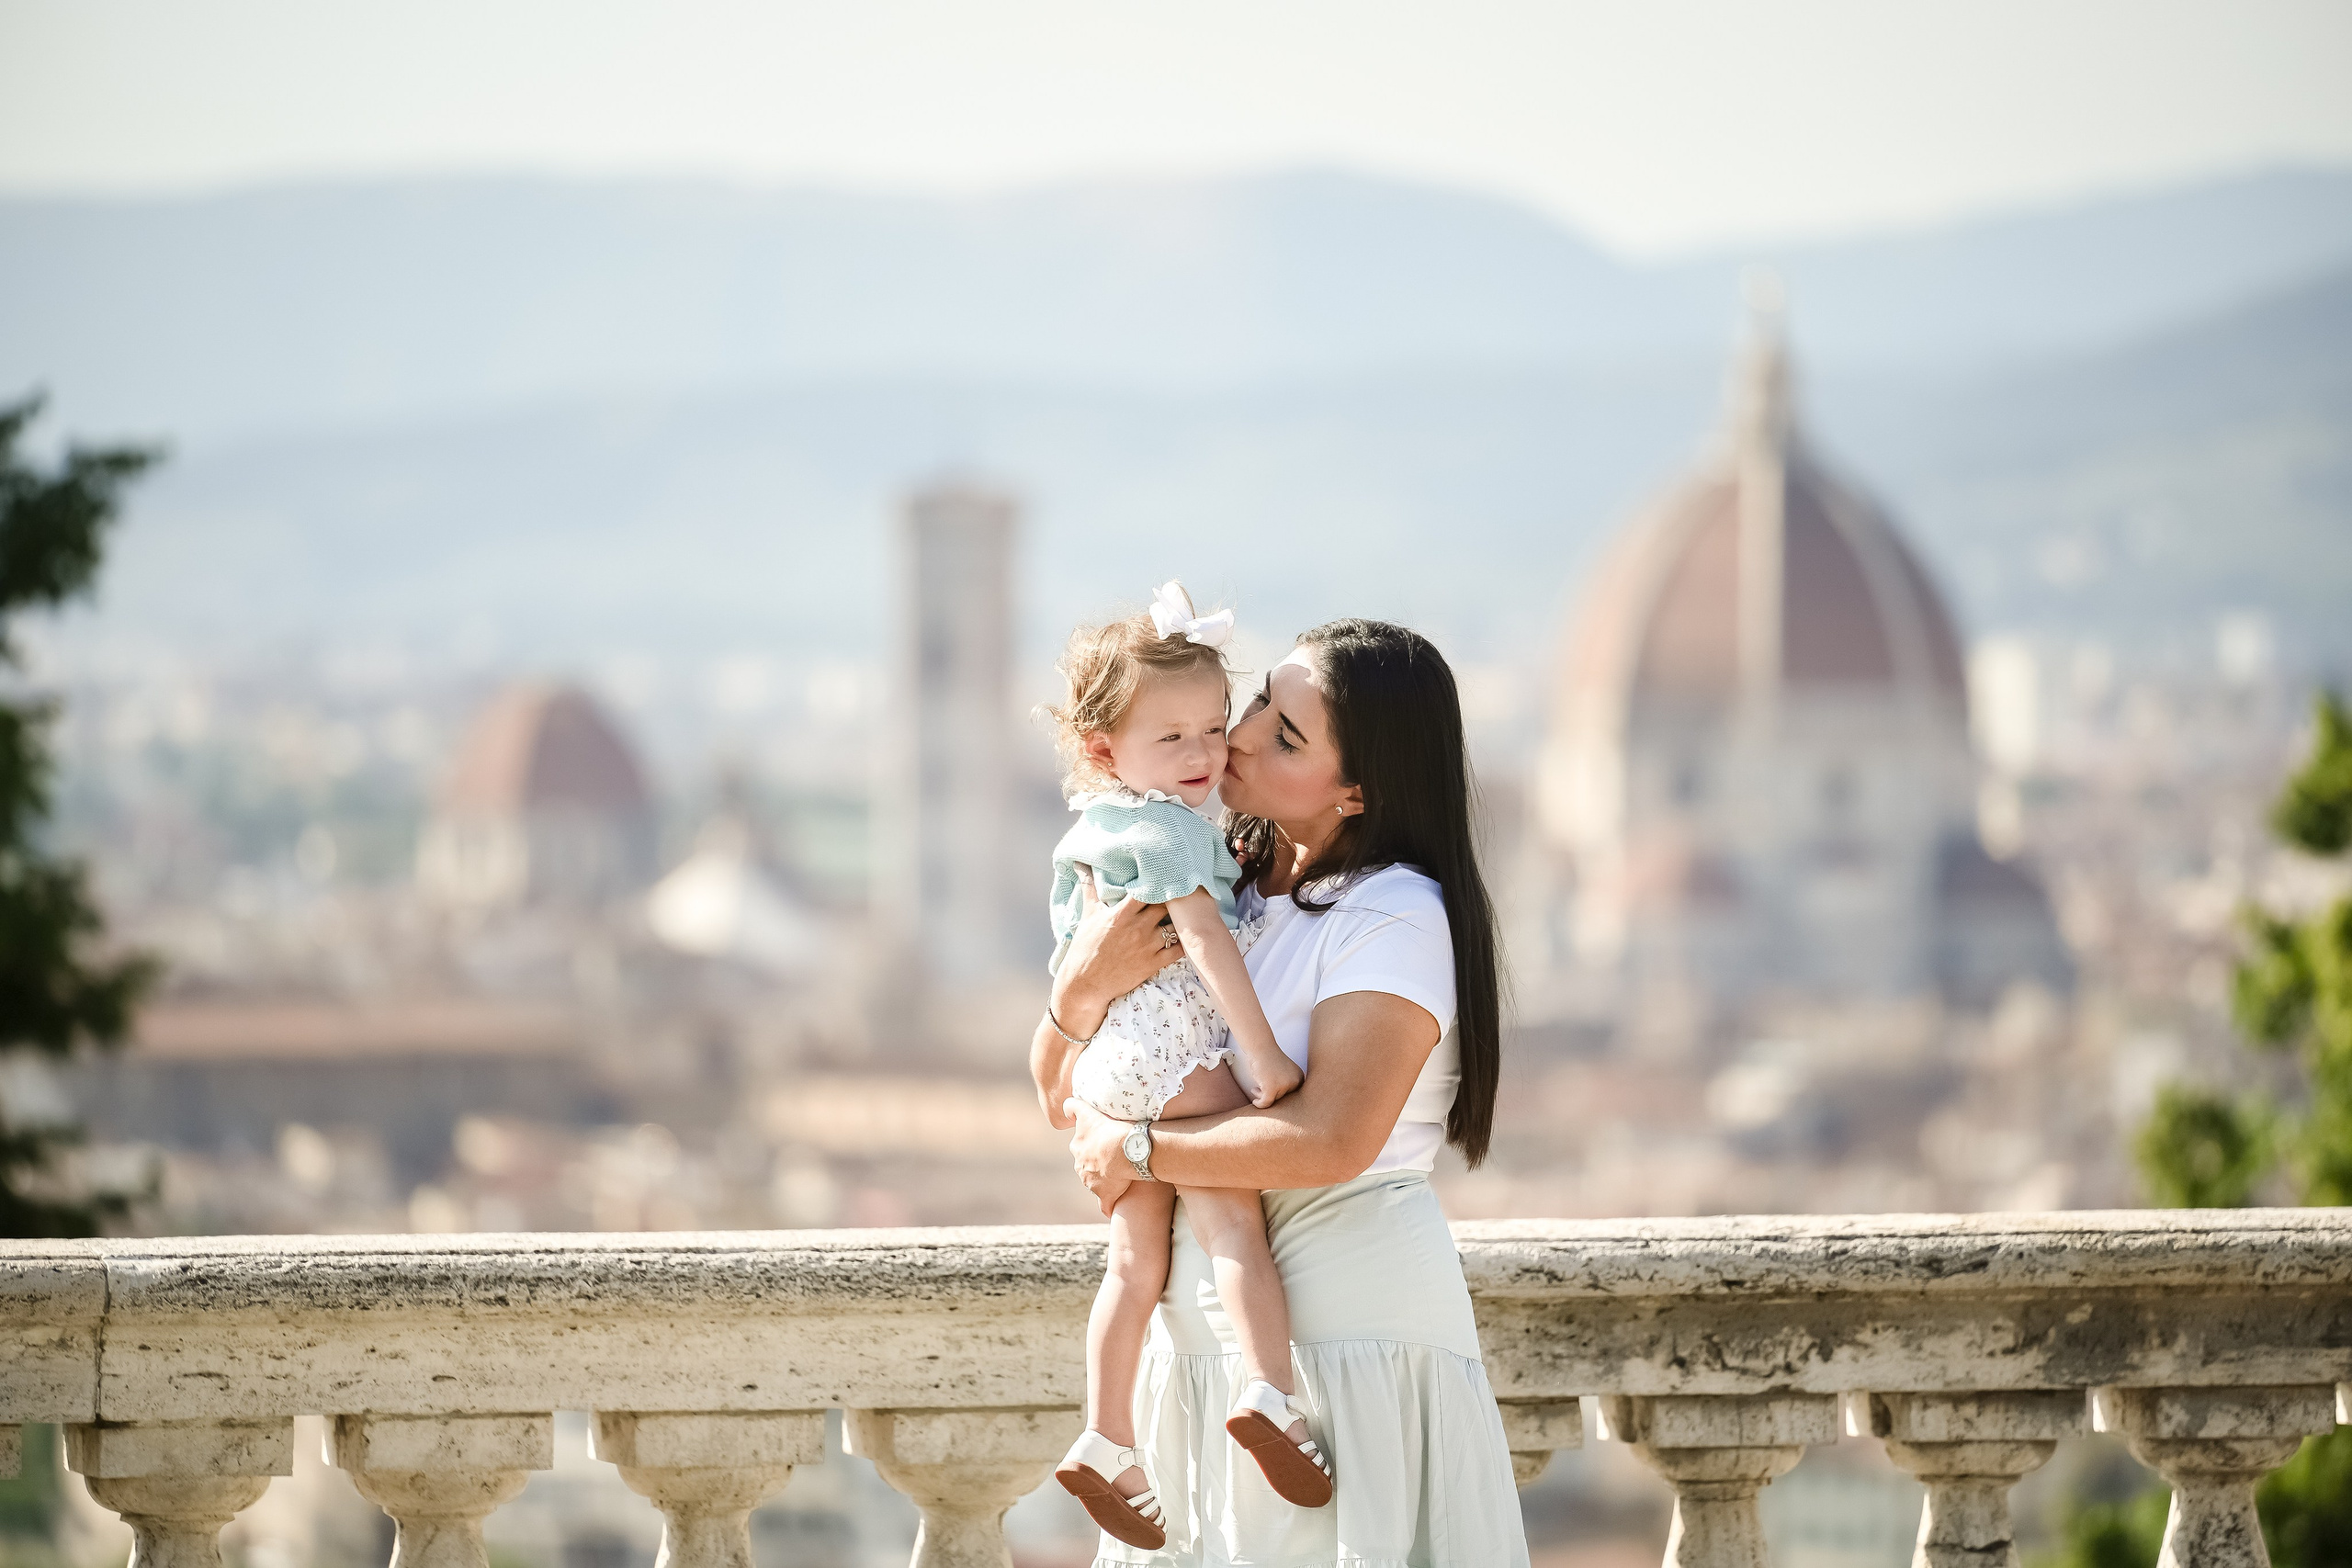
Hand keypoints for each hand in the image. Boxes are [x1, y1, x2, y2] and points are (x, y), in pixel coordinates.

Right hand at [1050, 879, 1178, 1039]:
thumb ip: (1089, 887)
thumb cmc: (1085, 947)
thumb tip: (1080, 864)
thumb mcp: (1088, 914)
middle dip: (1172, 900)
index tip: (1162, 879)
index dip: (1156, 884)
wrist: (1085, 984)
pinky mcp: (1153, 964)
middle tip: (1178, 896)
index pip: (1147, 891)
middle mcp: (1137, 928)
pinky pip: (1178, 951)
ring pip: (1175, 927)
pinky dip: (1184, 943)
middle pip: (1166, 906)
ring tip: (1186, 916)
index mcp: (1121, 914)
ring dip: (1180, 921)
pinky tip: (1186, 937)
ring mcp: (1147, 947)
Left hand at [1067, 1099, 1135, 1216]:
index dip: (1094, 1144)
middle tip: (1116, 1156)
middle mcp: (1081, 1167)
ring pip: (1097, 1182)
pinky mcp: (1105, 1194)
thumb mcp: (1086, 1111)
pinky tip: (1111, 1209)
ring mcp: (1092, 1183)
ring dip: (1106, 1180)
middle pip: (1088, 1166)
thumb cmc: (1109, 1128)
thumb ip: (1072, 1106)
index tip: (1106, 1143)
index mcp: (1078, 1148)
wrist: (1127, 1148)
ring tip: (1121, 1174)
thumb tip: (1064, 1107)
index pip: (1082, 1147)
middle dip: (1098, 1163)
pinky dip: (1108, 1206)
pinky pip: (1105, 1204)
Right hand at [1247, 1051, 1303, 1108]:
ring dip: (1262, 1096)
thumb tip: (1284, 1110)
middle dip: (1270, 1095)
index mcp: (1299, 1077)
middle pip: (1282, 1098)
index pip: (1292, 1096)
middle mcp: (1294, 1081)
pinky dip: (1259, 1104)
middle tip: (1259, 1090)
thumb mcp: (1283, 1072)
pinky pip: (1266, 1103)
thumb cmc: (1269, 1059)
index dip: (1279, 1095)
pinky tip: (1255, 1101)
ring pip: (1273, 1100)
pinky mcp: (1272, 1088)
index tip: (1270, 1092)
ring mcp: (1284, 1085)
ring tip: (1255, 1089)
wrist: (1260, 1047)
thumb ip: (1286, 1086)